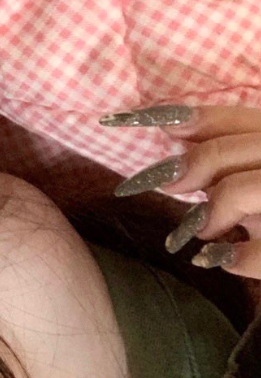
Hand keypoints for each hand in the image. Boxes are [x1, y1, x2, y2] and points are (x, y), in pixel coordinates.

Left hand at [106, 103, 260, 280]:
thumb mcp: (258, 162)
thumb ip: (226, 143)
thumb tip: (170, 125)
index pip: (233, 117)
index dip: (180, 116)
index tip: (130, 120)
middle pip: (228, 153)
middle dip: (190, 169)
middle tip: (168, 184)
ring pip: (237, 192)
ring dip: (210, 214)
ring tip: (203, 231)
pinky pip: (254, 254)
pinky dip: (235, 260)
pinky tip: (224, 261)